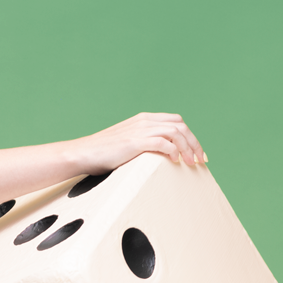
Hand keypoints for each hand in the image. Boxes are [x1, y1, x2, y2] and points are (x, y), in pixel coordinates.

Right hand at [70, 112, 205, 174]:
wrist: (82, 153)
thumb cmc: (101, 154)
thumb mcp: (126, 144)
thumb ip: (141, 145)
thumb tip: (156, 159)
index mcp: (144, 119)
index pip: (176, 121)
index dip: (190, 136)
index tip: (196, 153)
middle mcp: (145, 121)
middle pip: (181, 125)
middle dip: (195, 143)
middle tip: (201, 161)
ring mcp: (140, 130)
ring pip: (176, 132)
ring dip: (188, 148)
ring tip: (192, 163)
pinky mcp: (135, 142)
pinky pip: (164, 142)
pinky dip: (174, 151)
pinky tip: (176, 161)